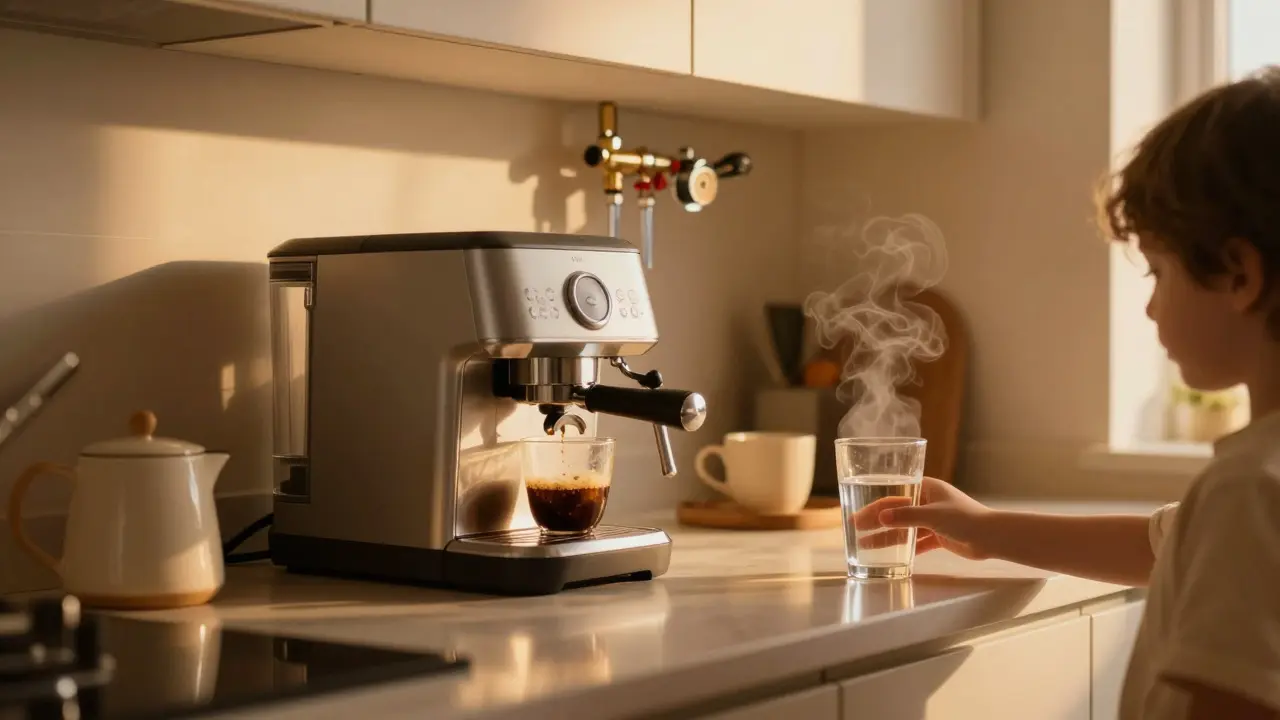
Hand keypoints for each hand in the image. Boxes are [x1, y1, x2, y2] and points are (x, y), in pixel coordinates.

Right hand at [852, 477, 992, 559]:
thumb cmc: (965, 519)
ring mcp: (933, 519)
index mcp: (926, 488)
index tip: (858, 517)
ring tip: (866, 545)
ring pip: (904, 528)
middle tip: (856, 529)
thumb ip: (906, 517)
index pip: (893, 496)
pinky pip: (916, 541)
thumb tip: (881, 517)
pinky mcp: (939, 536)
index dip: (874, 506)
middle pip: (896, 511)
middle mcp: (927, 501)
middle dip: (876, 520)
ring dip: (887, 536)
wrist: (992, 537)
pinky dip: (904, 547)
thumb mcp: (933, 515)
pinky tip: (890, 555)